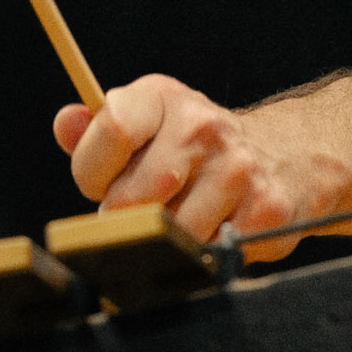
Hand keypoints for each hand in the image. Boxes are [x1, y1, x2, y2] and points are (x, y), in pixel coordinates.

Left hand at [53, 75, 351, 261]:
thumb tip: (65, 123)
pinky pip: (208, 254)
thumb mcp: (147, 124)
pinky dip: (206, 254)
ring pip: (169, 234)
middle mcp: (202, 125)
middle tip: (147, 211)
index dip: (95, 171)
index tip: (105, 182)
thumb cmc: (194, 148)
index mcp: (162, 97)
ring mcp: (237, 168)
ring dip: (169, 240)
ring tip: (187, 218)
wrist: (286, 156)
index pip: (112, 127)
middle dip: (128, 219)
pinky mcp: (265, 209)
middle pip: (132, 198)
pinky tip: (219, 228)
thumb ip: (97, 131)